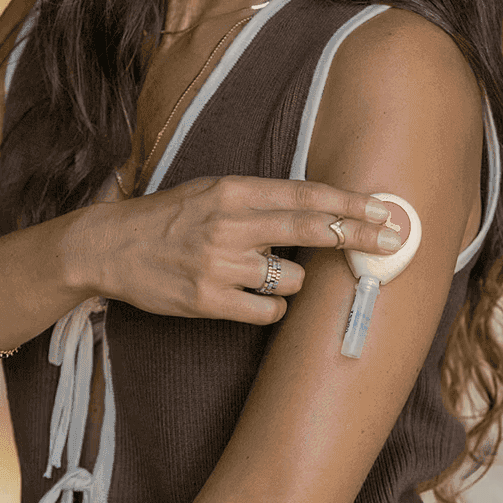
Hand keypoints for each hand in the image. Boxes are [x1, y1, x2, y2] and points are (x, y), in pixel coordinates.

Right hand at [78, 175, 406, 323]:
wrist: (109, 247)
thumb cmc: (167, 219)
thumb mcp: (210, 192)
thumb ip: (259, 200)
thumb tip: (319, 209)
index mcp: (232, 191)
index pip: (305, 195)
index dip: (349, 203)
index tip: (384, 209)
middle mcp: (229, 224)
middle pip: (311, 229)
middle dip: (358, 236)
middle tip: (393, 240)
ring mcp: (219, 264)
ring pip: (291, 279)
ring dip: (290, 281)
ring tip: (261, 274)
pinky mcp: (208, 300)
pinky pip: (267, 312)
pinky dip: (269, 309)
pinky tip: (251, 299)